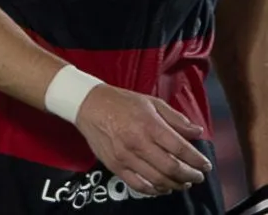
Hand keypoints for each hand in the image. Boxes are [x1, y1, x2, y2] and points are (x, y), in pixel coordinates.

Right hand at [74, 85, 211, 196]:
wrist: (88, 105)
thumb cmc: (121, 102)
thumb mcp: (152, 103)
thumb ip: (176, 119)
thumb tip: (198, 132)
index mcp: (149, 125)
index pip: (181, 149)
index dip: (197, 160)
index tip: (205, 165)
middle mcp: (137, 142)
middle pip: (171, 168)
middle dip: (190, 175)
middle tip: (197, 177)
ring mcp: (125, 156)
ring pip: (157, 179)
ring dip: (175, 184)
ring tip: (183, 183)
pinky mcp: (114, 165)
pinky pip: (138, 185)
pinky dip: (154, 190)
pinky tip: (162, 187)